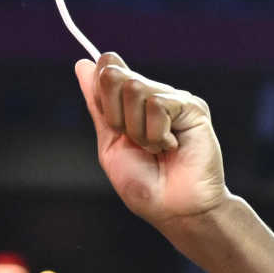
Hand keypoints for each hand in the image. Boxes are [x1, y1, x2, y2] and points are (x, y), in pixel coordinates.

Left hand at [77, 52, 227, 224]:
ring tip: (155, 149)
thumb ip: (98, 105)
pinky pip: (157, 105)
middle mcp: (152, 93)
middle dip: (115, 116)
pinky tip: (171, 147)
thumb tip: (82, 64)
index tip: (113, 124)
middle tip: (134, 142)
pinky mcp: (192, 107)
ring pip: (135, 89)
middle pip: (114, 75)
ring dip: (138, 130)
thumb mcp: (109, 143)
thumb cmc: (143, 184)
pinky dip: (156, 134)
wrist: (173, 208)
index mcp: (130, 102)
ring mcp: (172, 98)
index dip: (101, 93)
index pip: (106, 68)